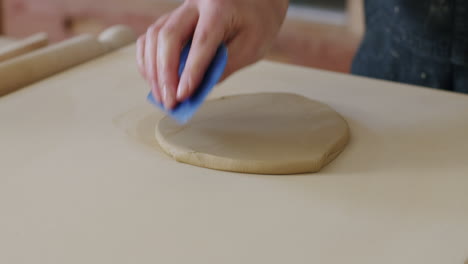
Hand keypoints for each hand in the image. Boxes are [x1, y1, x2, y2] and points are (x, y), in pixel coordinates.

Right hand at [137, 0, 288, 108]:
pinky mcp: (172, 18)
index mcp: (219, 8)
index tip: (182, 95)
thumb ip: (226, 66)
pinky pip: (151, 36)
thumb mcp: (252, 47)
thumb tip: (198, 89)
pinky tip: (153, 79)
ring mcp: (180, 9)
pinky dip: (147, 59)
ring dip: (152, 69)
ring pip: (154, 35)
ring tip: (160, 96)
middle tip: (169, 101)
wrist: (255, 0)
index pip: (201, 41)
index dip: (190, 71)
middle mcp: (196, 4)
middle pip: (169, 36)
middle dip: (165, 73)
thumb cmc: (257, 22)